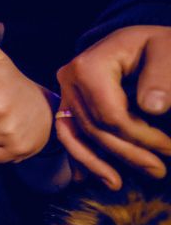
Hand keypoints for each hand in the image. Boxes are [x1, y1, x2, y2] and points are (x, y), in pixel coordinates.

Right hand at [55, 25, 170, 189]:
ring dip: (98, 163)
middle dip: (126, 153)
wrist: (142, 40)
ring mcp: (65, 92)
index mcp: (89, 66)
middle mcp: (68, 79)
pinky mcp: (66, 103)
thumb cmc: (159, 46)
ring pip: (77, 136)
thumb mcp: (169, 51)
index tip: (168, 148)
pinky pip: (68, 134)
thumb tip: (151, 108)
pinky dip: (80, 156)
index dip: (139, 137)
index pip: (110, 114)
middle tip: (158, 171)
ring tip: (118, 184)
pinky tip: (89, 178)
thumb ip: (162, 76)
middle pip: (93, 128)